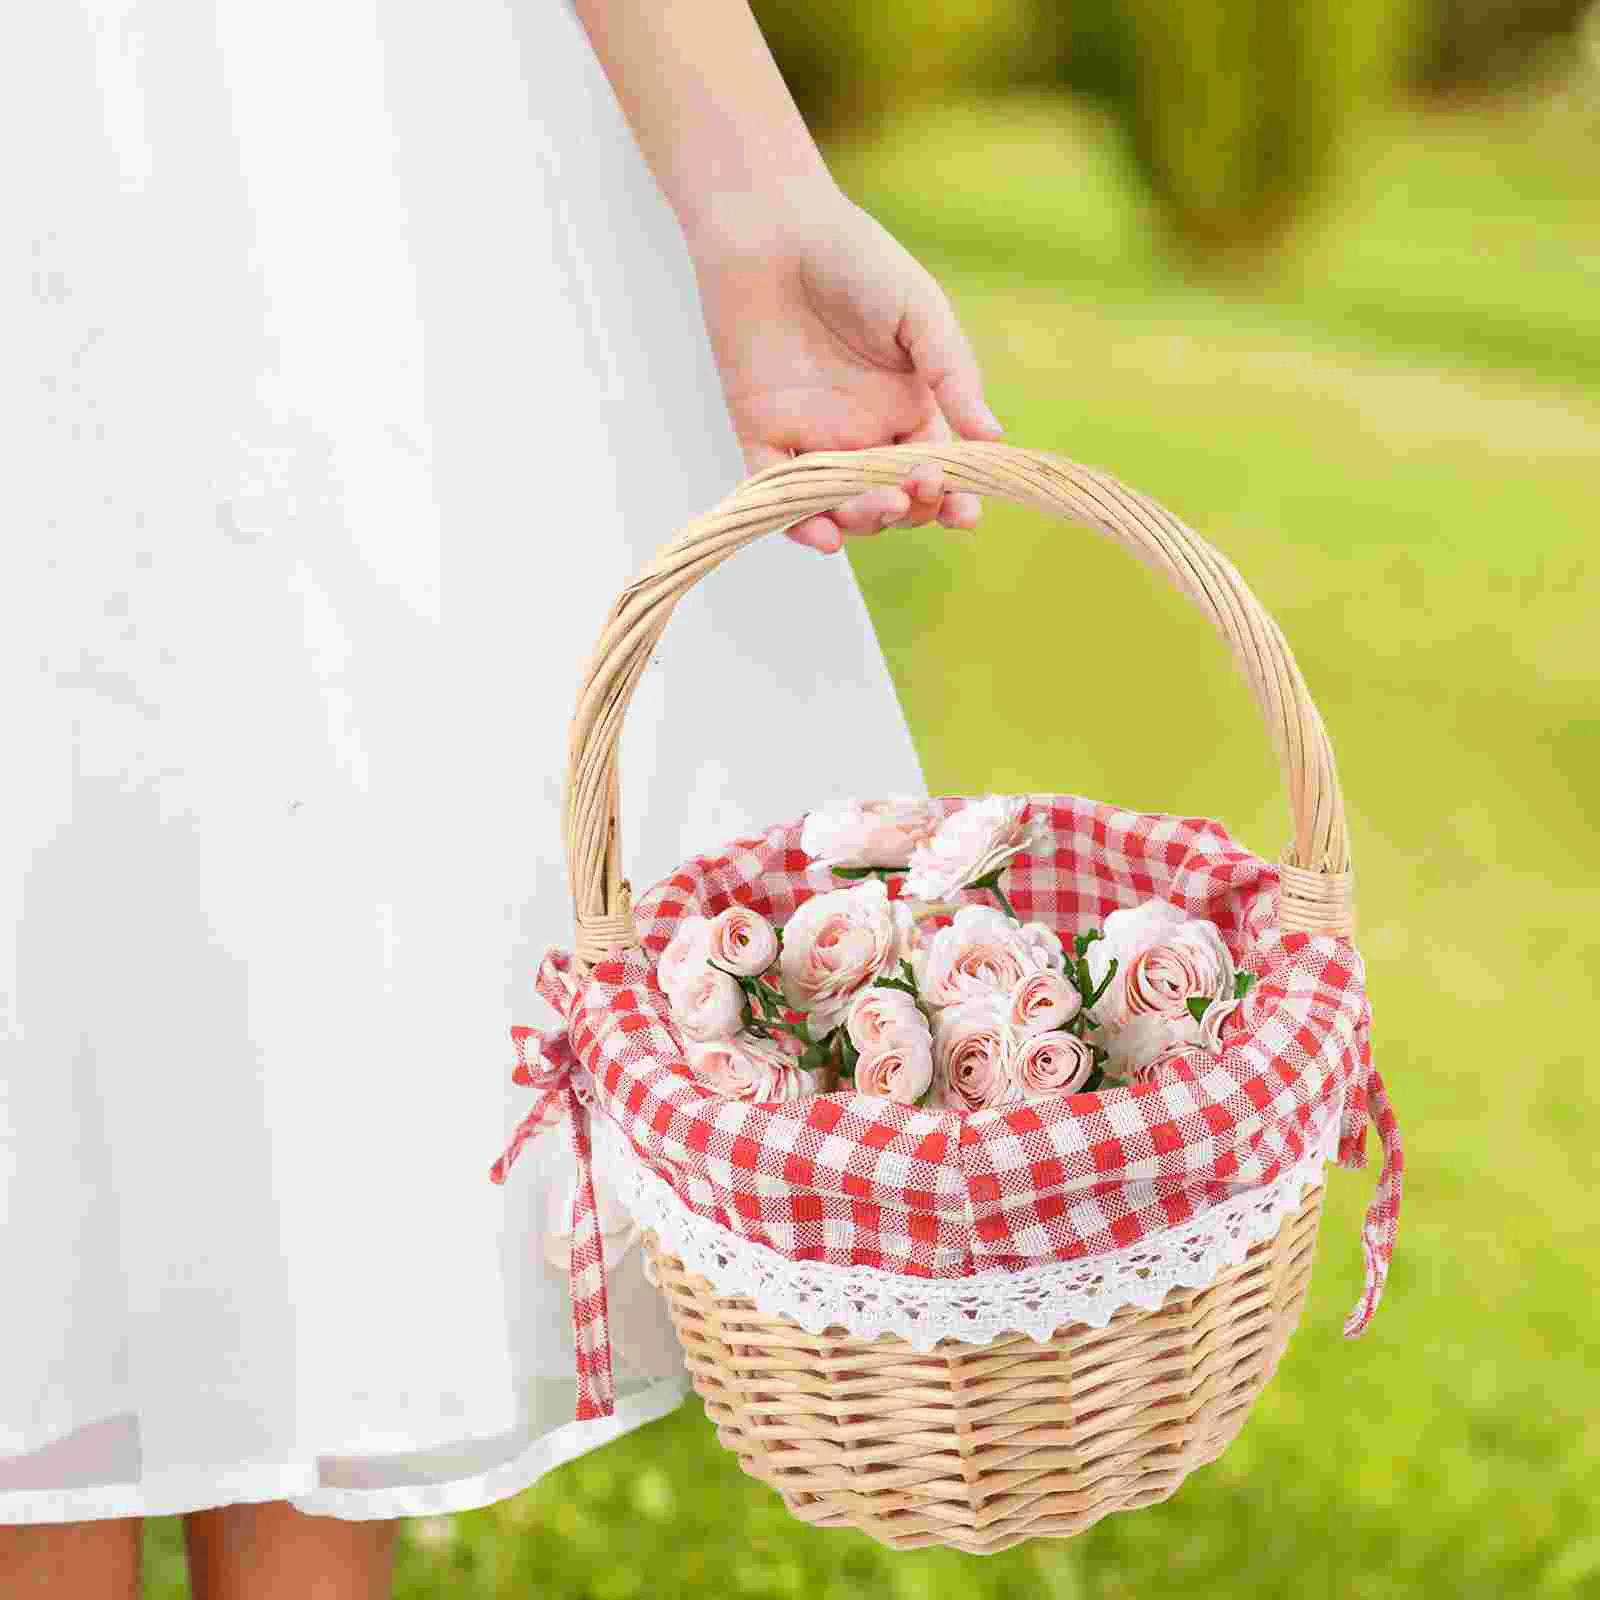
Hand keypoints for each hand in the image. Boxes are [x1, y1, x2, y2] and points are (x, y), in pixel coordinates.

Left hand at [684, 180, 1004, 552]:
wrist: (771, 227)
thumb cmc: (855, 258)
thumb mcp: (920, 313)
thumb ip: (953, 376)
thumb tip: (993, 439)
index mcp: (906, 406)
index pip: (935, 472)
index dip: (951, 499)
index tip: (963, 512)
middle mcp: (862, 433)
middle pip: (891, 500)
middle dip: (909, 510)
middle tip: (915, 491)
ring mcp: (811, 438)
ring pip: (840, 507)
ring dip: (864, 521)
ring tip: (878, 506)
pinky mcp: (761, 435)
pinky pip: (778, 498)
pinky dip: (799, 525)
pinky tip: (825, 535)